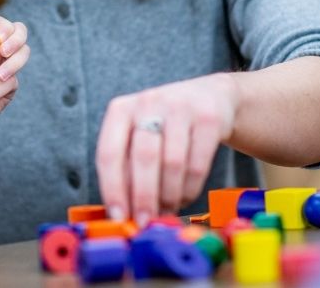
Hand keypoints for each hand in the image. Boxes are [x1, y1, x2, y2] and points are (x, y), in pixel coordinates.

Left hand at [0, 16, 29, 160]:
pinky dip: (0, 91)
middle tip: (6, 54)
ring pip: (22, 55)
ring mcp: (1, 68)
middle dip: (16, 42)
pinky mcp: (8, 86)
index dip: (5, 28)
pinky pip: (13, 82)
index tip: (2, 42)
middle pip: (18, 34)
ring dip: (12, 66)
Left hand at [96, 73, 238, 225]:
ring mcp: (180, 108)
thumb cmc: (165, 126)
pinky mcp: (208, 118)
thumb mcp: (138, 137)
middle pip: (143, 158)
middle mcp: (148, 103)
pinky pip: (198, 164)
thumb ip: (128, 169)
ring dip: (169, 196)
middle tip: (145, 222)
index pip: (109, 153)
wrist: (210, 97)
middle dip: (144, 198)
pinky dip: (190, 189)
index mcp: (120, 110)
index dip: (113, 189)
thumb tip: (124, 214)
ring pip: (172, 163)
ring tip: (167, 210)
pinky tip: (185, 197)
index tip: (118, 217)